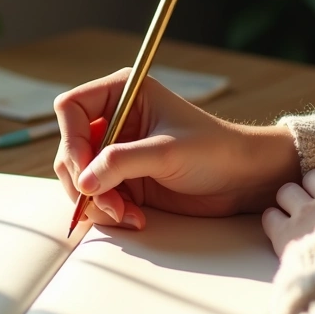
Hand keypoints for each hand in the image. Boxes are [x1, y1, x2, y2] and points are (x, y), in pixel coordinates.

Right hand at [53, 68, 300, 229]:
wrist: (244, 179)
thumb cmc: (215, 150)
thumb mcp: (167, 152)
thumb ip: (121, 163)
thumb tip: (84, 182)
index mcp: (123, 94)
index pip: (71, 109)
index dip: (71, 141)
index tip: (86, 170)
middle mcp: (115, 121)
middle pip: (70, 149)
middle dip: (83, 180)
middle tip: (106, 202)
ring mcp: (117, 153)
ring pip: (80, 178)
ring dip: (98, 202)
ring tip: (126, 214)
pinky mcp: (124, 181)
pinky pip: (98, 198)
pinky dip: (110, 212)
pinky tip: (136, 219)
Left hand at [262, 169, 314, 255]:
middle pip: (308, 179)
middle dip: (307, 191)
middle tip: (309, 209)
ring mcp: (306, 213)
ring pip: (285, 192)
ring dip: (288, 204)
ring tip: (292, 219)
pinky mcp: (286, 233)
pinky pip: (270, 216)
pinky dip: (273, 223)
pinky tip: (279, 233)